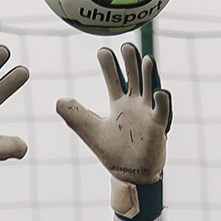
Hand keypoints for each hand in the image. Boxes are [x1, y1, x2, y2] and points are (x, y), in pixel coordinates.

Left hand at [56, 42, 171, 220]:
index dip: (109, 66)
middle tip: (126, 45)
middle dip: (131, 62)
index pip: (114, 79)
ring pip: (149, 89)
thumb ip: (76, 116)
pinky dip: (162, 102)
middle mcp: (134, 105)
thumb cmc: (113, 153)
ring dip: (149, 76)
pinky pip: (162, 113)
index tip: (103, 50)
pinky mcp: (157, 128)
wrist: (130, 175)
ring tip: (146, 59)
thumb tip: (58, 100)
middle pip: (134, 78)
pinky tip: (159, 92)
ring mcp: (147, 115)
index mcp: (119, 104)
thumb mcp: (91, 132)